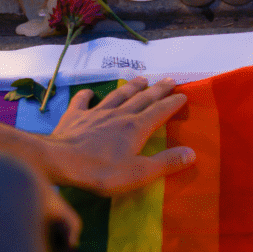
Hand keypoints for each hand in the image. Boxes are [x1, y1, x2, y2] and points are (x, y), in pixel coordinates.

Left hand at [48, 77, 195, 195]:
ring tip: (141, 78)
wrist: (60, 160)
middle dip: (157, 90)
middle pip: (142, 99)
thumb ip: (165, 163)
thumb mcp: (139, 173)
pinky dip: (87, 95)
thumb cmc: (101, 171)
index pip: (159, 112)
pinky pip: (82, 101)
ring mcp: (95, 113)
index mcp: (136, 128)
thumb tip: (191, 152)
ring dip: (130, 87)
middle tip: (169, 80)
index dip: (172, 103)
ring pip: (117, 96)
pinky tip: (90, 92)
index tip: (184, 95)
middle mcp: (118, 115)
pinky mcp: (75, 116)